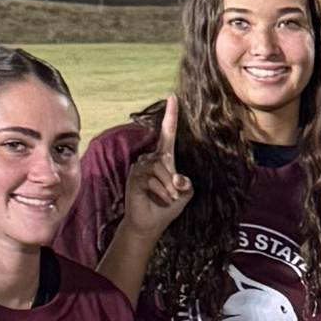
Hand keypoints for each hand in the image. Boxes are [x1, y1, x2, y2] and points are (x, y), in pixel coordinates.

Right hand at [123, 95, 190, 235]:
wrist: (150, 223)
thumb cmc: (168, 206)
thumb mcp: (185, 194)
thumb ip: (186, 184)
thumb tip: (179, 178)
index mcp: (164, 158)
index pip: (167, 134)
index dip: (171, 116)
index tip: (173, 97)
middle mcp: (151, 158)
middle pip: (166, 159)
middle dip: (174, 181)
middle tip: (174, 195)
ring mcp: (140, 166)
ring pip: (159, 168)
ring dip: (167, 187)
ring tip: (167, 197)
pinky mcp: (133, 176)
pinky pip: (150, 178)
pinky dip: (159, 190)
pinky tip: (157, 197)